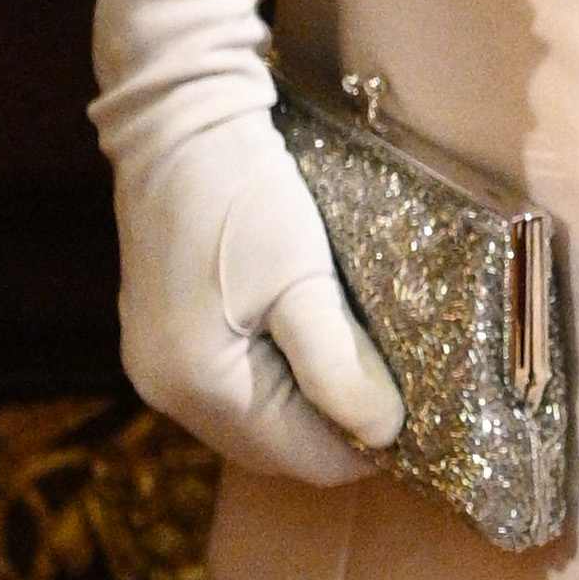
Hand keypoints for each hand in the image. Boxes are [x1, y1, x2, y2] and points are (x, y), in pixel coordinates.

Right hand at [110, 70, 403, 487]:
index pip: (306, 460)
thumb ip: (340, 366)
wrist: (177, 119)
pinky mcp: (162, 338)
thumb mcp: (303, 280)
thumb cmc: (243, 193)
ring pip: (257, 423)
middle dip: (340, 430)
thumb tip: (385, 434)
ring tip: (362, 364)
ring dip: (310, 407)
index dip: (368, 445)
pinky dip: (279, 382)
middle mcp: (167, 391)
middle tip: (400, 386)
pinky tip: (314, 345)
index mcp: (199, 385)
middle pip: (279, 450)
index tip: (420, 411)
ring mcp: (158, 366)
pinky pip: (235, 388)